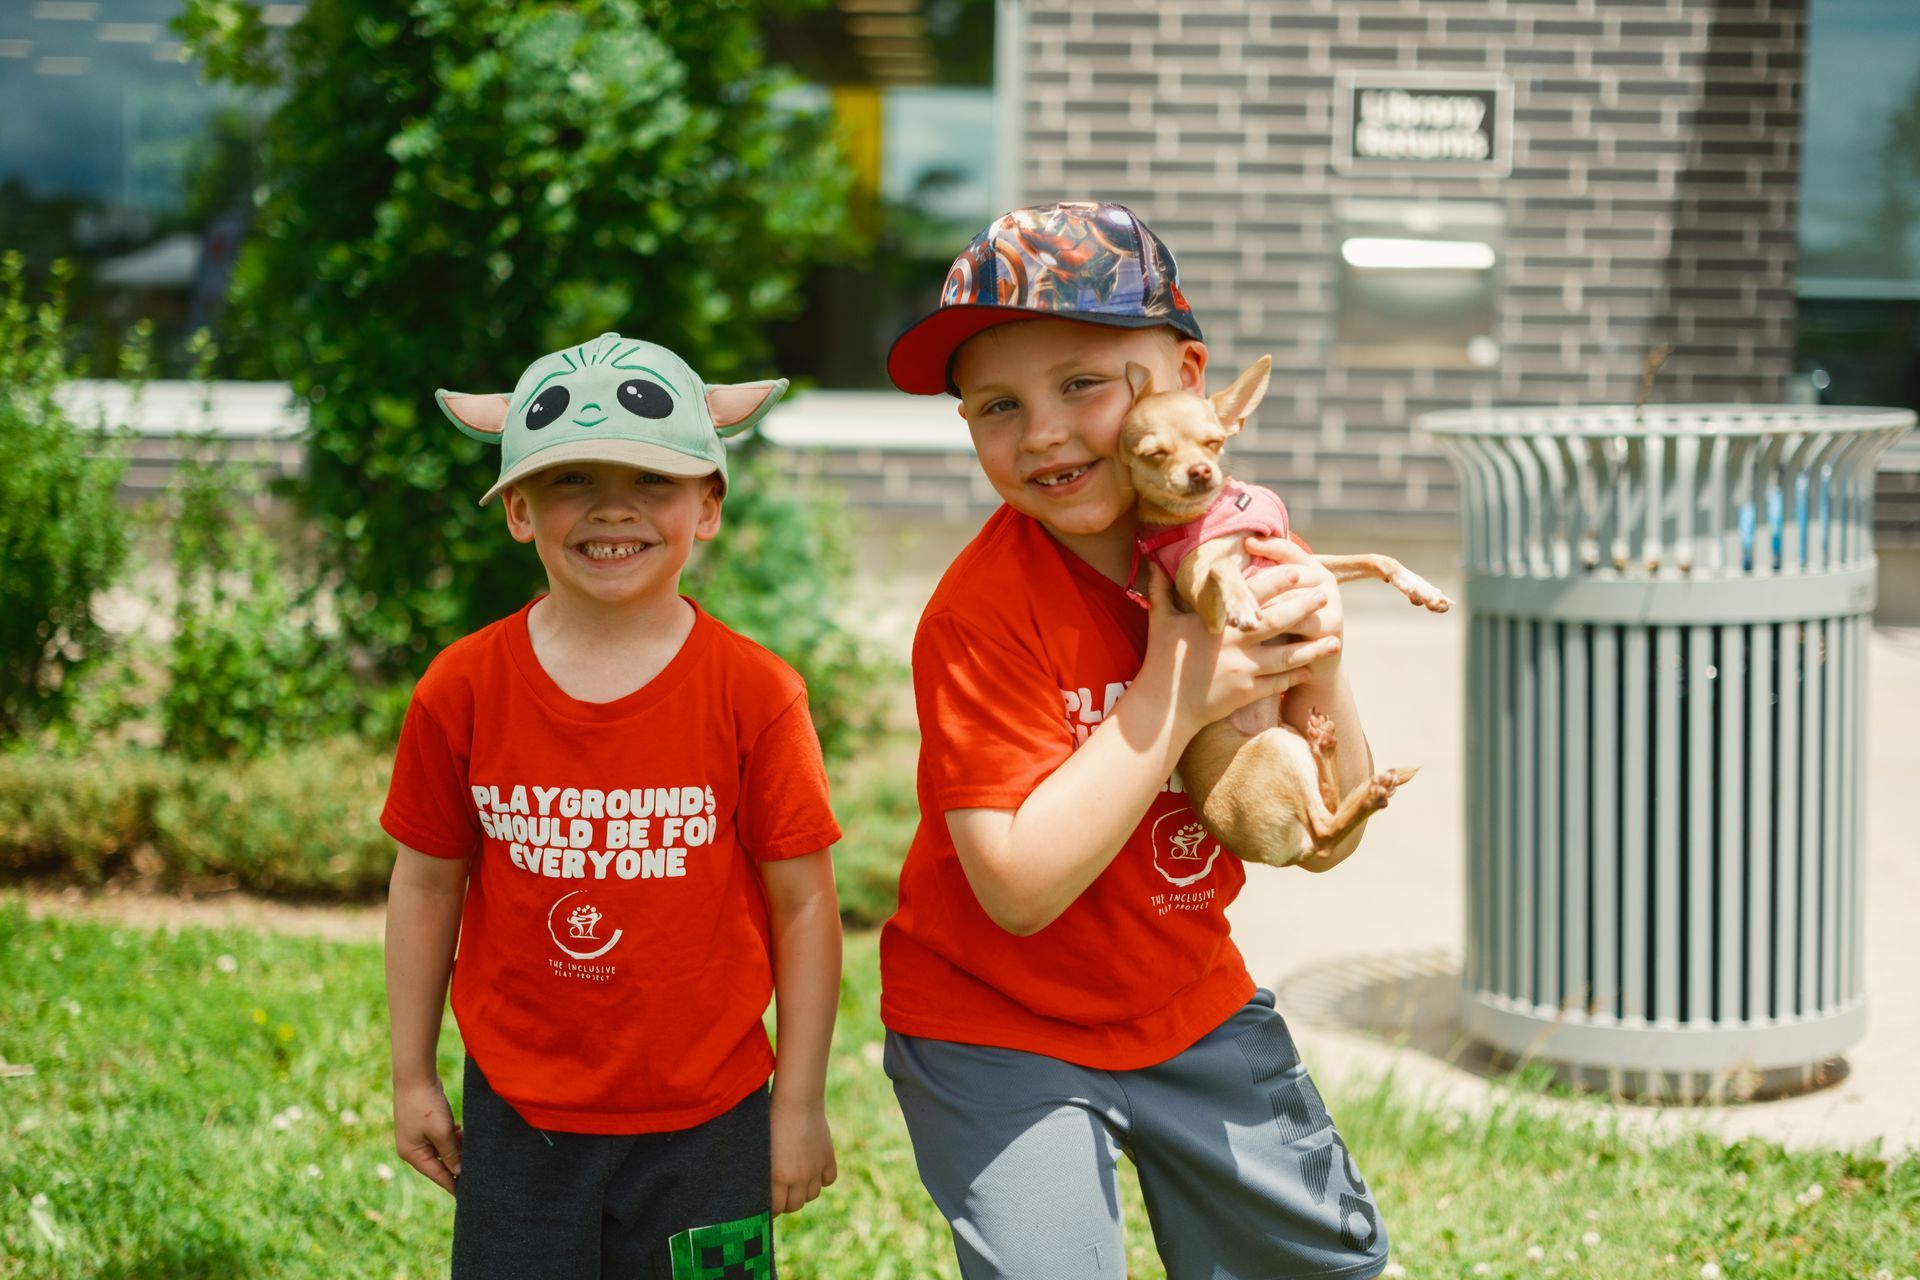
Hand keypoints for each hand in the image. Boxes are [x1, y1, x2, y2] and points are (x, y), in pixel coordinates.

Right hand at [393, 1075, 461, 1195]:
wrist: (415, 1076)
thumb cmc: (426, 1105)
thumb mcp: (442, 1131)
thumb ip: (451, 1153)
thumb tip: (459, 1171)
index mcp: (412, 1154)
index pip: (437, 1175)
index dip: (453, 1184)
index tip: (469, 1195)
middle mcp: (412, 1148)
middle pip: (439, 1164)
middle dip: (457, 1164)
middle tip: (477, 1172)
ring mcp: (417, 1136)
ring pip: (441, 1150)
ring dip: (456, 1148)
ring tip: (472, 1147)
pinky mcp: (423, 1124)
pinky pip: (440, 1138)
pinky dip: (452, 1137)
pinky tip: (462, 1131)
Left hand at [770, 1097, 836, 1214]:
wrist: (796, 1101)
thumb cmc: (771, 1120)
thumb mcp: (762, 1148)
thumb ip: (763, 1171)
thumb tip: (759, 1190)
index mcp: (777, 1175)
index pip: (776, 1207)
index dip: (772, 1209)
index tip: (769, 1207)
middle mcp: (798, 1176)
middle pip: (795, 1205)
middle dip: (787, 1203)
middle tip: (782, 1195)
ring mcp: (815, 1167)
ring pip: (812, 1195)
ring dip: (804, 1192)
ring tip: (797, 1183)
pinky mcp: (828, 1157)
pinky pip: (829, 1180)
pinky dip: (822, 1179)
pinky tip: (814, 1171)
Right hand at [1141, 559, 1339, 735]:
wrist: (1164, 707)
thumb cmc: (1162, 661)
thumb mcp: (1160, 621)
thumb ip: (1160, 590)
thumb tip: (1151, 562)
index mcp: (1217, 622)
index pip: (1253, 595)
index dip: (1278, 581)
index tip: (1299, 571)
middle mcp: (1234, 644)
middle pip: (1278, 621)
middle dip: (1304, 607)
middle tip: (1324, 595)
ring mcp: (1243, 670)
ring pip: (1286, 656)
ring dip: (1312, 648)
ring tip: (1334, 640)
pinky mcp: (1247, 693)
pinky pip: (1278, 683)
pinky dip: (1295, 677)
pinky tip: (1310, 670)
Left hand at [1245, 536, 1344, 662]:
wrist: (1308, 665)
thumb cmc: (1282, 627)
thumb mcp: (1272, 600)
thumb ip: (1260, 581)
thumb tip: (1224, 559)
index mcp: (1311, 567)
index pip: (1289, 551)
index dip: (1269, 547)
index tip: (1246, 543)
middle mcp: (1325, 581)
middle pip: (1291, 574)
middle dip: (1262, 580)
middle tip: (1233, 582)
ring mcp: (1331, 604)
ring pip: (1294, 599)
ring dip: (1267, 604)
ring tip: (1240, 607)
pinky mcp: (1331, 627)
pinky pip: (1300, 624)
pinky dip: (1277, 628)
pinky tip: (1254, 630)